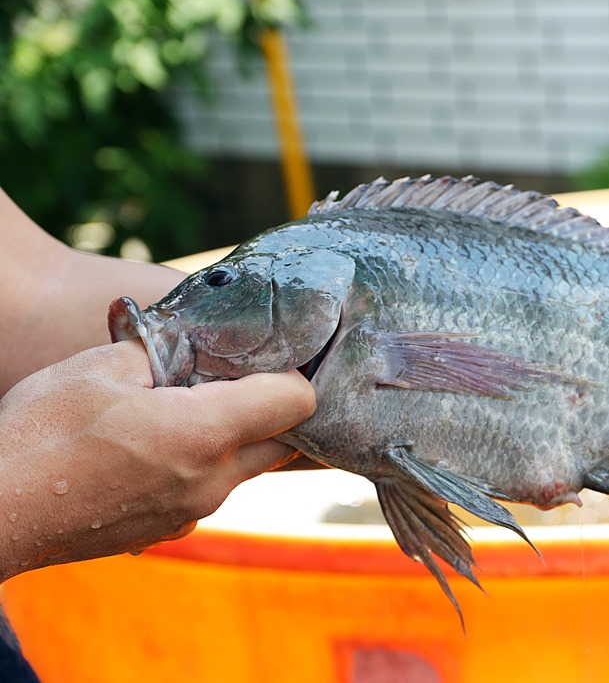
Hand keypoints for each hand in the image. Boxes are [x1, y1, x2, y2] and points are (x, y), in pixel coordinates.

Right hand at [0, 341, 314, 580]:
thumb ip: (164, 351)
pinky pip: (209, 491)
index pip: (297, 403)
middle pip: (283, 442)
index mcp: (205, 432)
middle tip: (234, 383)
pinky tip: (157, 449)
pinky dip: (202, 467)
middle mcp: (212, 480)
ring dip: (235, 440)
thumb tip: (194, 347)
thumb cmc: (41, 434)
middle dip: (272, 411)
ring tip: (184, 412)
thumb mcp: (102, 366)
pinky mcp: (170, 530)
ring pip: (246, 469)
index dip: (290, 376)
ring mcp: (193, 511)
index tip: (266, 362)